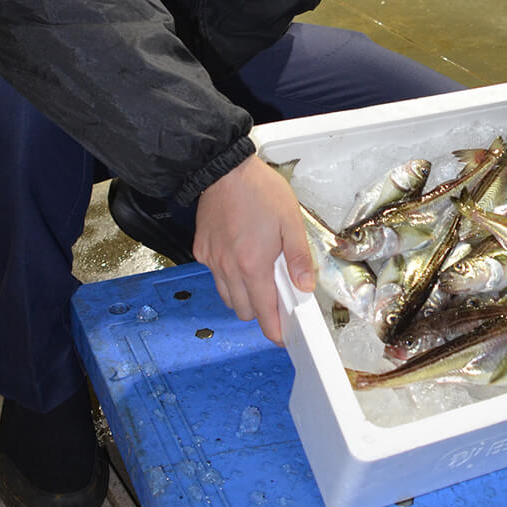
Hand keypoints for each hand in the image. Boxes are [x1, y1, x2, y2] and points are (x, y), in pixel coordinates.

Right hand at [192, 154, 314, 342]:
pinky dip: (227, 276)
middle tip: (277, 295)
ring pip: (227, 297)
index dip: (274, 330)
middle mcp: (229, 268)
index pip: (264, 312)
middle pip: (244, 311)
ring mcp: (212, 260)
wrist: (224, 169)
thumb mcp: (291, 220)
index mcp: (253, 264)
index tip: (283, 336)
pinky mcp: (201, 250)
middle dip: (261, 311)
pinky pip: (215, 275)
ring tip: (258, 275)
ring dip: (243, 296)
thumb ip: (298, 257)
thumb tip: (305, 286)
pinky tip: (239, 256)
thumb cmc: (259, 191)